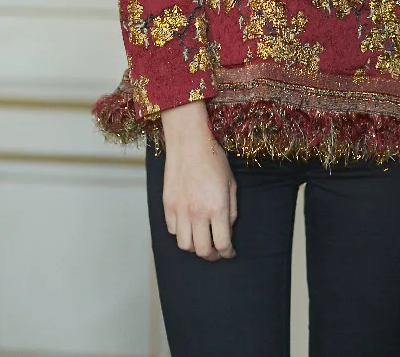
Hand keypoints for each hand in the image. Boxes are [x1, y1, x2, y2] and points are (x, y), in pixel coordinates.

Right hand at [160, 101, 236, 260]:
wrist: (189, 143)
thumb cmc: (213, 159)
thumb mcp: (231, 183)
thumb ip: (231, 210)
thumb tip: (227, 229)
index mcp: (217, 208)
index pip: (222, 244)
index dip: (228, 253)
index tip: (230, 253)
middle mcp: (197, 213)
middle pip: (203, 251)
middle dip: (213, 256)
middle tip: (218, 252)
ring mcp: (180, 211)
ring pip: (185, 245)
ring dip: (195, 248)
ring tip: (202, 242)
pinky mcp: (167, 206)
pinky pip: (173, 231)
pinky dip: (181, 234)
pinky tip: (188, 227)